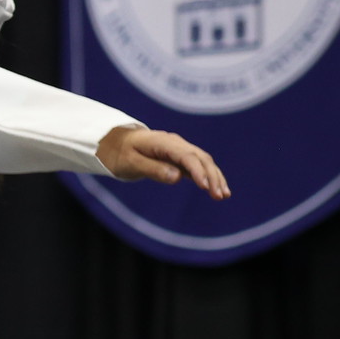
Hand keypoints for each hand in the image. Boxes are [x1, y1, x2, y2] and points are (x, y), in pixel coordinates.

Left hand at [97, 127, 230, 199]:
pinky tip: (217, 190)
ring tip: (223, 195)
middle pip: (200, 158)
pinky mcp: (180, 156)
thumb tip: (177, 177)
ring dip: (215, 177)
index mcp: (163, 142)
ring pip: (203, 161)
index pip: (186, 156)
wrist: (115, 142)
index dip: (198, 171)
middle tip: (220, 196)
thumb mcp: (131, 163)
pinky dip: (208, 176)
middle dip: (213, 176)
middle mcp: (175, 143)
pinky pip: (198, 165)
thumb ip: (153, 169)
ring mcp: (179, 148)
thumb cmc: (121, 153)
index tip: (206, 187)